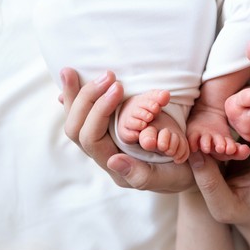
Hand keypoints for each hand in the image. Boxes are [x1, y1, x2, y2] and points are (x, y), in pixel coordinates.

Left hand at [60, 68, 193, 192]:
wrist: (179, 173)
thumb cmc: (173, 175)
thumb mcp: (164, 178)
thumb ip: (140, 175)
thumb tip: (112, 160)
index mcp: (112, 164)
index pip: (91, 137)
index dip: (100, 110)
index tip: (119, 87)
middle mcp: (102, 152)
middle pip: (76, 127)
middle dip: (86, 98)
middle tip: (107, 75)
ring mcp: (103, 140)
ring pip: (74, 120)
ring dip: (74, 95)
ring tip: (70, 71)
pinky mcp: (108, 131)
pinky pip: (83, 115)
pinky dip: (74, 99)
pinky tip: (71, 81)